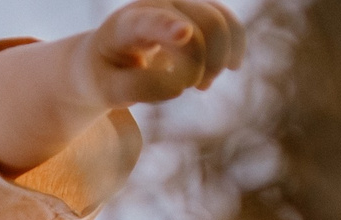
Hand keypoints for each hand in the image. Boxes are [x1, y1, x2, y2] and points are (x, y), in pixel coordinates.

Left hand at [79, 2, 244, 107]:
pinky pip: (230, 26)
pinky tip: (230, 68)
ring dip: (218, 61)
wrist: (108, 58)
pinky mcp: (198, 13)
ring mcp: (180, 5)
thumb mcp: (108, 91)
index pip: (149, 22)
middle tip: (194, 87)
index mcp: (126, 24)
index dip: (167, 26)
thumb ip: (138, 89)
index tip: (182, 34)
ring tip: (202, 85)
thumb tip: (181, 86)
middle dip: (203, 64)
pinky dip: (234, 49)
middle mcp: (158, 4)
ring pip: (220, 25)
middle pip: (199, 28)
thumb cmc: (106, 76)